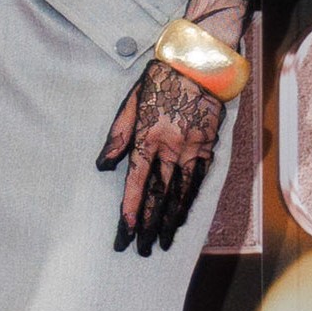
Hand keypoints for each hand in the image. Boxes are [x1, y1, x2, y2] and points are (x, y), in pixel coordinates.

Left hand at [97, 36, 234, 253]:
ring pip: (179, 193)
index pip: (136, 180)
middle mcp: (172, 147)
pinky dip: (188, 202)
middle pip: (157, 194)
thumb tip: (103, 165)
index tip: (125, 230)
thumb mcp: (131, 102)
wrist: (200, 62)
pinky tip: (180, 218)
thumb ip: (118, 135)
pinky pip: (197, 182)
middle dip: (147, 223)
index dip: (130, 208)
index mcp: (149, 135)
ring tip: (160, 242)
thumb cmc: (161, 79)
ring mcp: (193, 149)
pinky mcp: (208, 147)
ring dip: (168, 220)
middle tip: (139, 248)